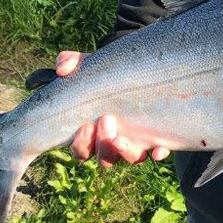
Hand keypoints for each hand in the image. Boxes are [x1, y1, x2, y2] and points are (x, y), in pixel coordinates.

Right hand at [56, 50, 170, 166]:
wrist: (146, 72)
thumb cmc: (111, 75)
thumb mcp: (93, 67)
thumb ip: (74, 63)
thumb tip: (62, 68)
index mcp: (95, 132)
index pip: (82, 150)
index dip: (81, 144)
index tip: (85, 126)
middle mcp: (116, 142)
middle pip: (105, 159)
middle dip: (103, 145)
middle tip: (106, 120)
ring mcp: (139, 141)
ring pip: (130, 158)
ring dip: (125, 151)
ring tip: (121, 136)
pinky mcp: (160, 137)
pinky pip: (160, 152)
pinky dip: (158, 153)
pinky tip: (158, 149)